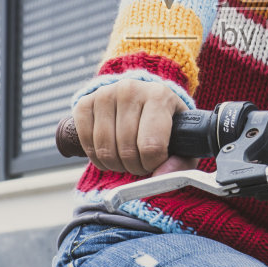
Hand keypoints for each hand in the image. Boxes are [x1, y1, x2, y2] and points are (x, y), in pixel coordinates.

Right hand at [71, 79, 198, 176]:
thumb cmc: (164, 124)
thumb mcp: (182, 140)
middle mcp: (130, 90)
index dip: (152, 164)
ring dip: (116, 165)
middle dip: (134, 167)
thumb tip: (161, 176)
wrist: (142, 99)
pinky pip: (86, 143)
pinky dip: (97, 158)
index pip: (151, 146)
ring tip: (126, 159)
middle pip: (127, 150)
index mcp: (159, 95)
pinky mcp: (85, 102)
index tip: (156, 162)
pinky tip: (109, 153)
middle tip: (141, 163)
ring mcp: (105, 94)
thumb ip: (181, 163)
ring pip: (105, 150)